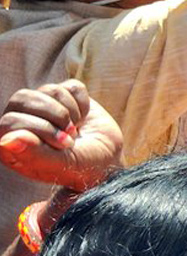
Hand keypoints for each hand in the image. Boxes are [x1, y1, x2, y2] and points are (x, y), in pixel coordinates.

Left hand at [0, 80, 122, 190]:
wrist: (107, 159)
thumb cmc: (79, 168)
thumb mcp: (59, 165)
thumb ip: (33, 154)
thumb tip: (6, 140)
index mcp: (10, 142)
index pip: (9, 121)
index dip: (40, 129)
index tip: (64, 145)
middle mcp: (22, 120)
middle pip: (22, 98)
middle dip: (54, 116)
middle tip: (71, 135)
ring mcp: (43, 106)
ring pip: (49, 90)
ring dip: (70, 113)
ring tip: (75, 130)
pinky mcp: (66, 94)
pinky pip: (71, 87)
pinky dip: (83, 104)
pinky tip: (83, 119)